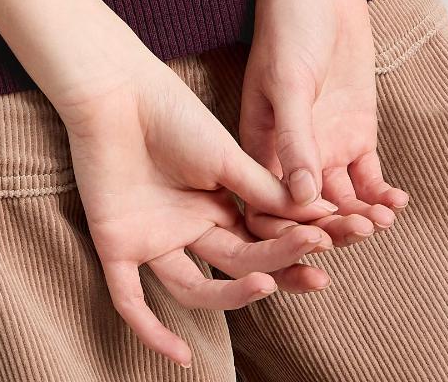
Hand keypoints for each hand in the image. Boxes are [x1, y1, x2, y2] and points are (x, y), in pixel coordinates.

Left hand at [55, 51, 339, 369]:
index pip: (259, 241)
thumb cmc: (169, 112)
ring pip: (193, 287)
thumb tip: (319, 216)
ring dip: (232, 295)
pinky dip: (151, 330)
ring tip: (267, 285)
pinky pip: (130, 300)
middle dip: (278, 270)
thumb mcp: (225, 155)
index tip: (331, 244)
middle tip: (316, 274)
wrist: (115, 92)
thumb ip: (263, 191)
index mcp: (213, 204)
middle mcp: (186, 227)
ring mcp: (151, 239)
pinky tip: (180, 357)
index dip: (293, 248)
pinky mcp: (115, 244)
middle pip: (235, 265)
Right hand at [236, 0, 410, 251]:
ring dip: (361, 216)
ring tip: (383, 217)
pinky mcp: (354, 134)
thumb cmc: (288, 26)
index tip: (317, 234)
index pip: (267, 204)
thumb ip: (293, 139)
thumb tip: (302, 199)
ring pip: (341, 201)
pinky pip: (368, 180)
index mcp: (258, 143)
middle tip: (362, 229)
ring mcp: (324, 144)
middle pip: (308, 211)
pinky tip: (396, 200)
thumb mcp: (287, 82)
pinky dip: (381, 195)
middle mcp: (289, 152)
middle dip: (333, 226)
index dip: (290, 227)